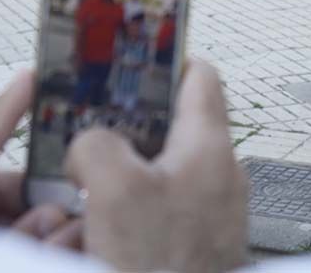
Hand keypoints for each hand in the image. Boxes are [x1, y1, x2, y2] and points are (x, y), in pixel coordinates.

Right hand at [65, 60, 246, 272]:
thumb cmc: (155, 263)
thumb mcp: (112, 189)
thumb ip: (97, 144)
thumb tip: (92, 145)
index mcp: (210, 147)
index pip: (200, 76)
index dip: (165, 60)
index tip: (130, 58)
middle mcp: (223, 174)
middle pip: (178, 123)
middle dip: (133, 119)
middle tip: (93, 118)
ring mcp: (217, 212)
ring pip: (169, 167)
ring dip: (130, 166)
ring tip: (86, 174)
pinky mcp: (204, 242)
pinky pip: (170, 205)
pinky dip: (139, 202)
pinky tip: (103, 219)